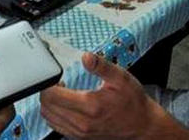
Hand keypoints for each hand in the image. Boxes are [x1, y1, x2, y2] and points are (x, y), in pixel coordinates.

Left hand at [40, 52, 168, 138]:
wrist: (142, 126)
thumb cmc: (132, 102)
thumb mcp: (121, 78)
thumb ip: (101, 66)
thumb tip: (86, 57)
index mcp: (89, 106)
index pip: (52, 96)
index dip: (49, 82)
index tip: (56, 74)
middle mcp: (81, 123)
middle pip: (46, 107)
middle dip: (47, 91)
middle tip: (58, 81)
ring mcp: (79, 132)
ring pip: (49, 118)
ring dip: (49, 103)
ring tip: (62, 92)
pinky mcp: (79, 137)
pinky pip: (56, 126)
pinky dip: (54, 114)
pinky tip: (65, 104)